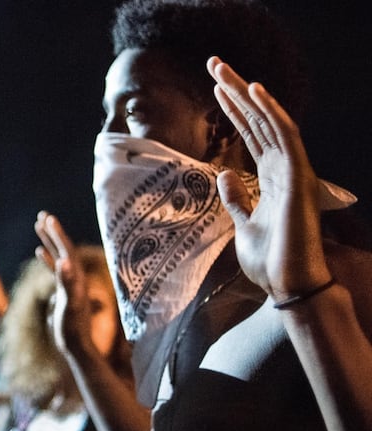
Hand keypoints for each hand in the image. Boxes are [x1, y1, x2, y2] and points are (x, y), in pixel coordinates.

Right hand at [33, 211, 94, 355]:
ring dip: (50, 241)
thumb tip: (64, 261)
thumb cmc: (73, 328)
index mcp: (76, 277)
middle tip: (42, 215)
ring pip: (59, 256)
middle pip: (64, 248)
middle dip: (53, 232)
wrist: (77, 346)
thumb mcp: (69, 304)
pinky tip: (39, 252)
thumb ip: (67, 283)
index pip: (66, 249)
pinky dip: (48, 258)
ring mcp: (70, 283)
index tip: (47, 218)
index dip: (57, 234)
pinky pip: (55, 269)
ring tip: (39, 226)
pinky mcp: (64, 290)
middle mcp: (75, 277)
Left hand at [207, 56, 331, 300]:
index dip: (235, 110)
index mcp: (271, 178)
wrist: (286, 284)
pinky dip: (271, 111)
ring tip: (222, 70)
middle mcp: (283, 169)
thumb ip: (236, 199)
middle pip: (258, 121)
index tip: (215, 90)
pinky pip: (285, 135)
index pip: (252, 135)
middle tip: (213, 65)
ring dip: (246, 93)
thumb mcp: (243, 224)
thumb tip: (224, 175)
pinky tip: (254, 90)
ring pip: (269, 120)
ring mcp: (292, 170)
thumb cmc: (268, 260)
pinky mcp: (298, 176)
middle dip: (236, 92)